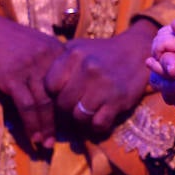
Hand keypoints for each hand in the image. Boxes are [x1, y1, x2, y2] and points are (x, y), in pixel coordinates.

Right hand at [0, 13, 64, 149]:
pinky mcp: (12, 79)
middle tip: (67, 139)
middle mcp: (47, 59)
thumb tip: (66, 88)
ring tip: (48, 144)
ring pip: (45, 103)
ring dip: (47, 127)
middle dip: (63, 119)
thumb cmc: (9, 41)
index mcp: (56, 50)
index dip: (74, 102)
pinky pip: (26, 106)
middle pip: (61, 94)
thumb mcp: (38, 44)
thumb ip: (52, 62)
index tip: (76, 120)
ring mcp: (30, 69)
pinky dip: (32, 124)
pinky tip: (34, 137)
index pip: (73, 80)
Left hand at [43, 18, 156, 134]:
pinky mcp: (118, 101)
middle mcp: (88, 69)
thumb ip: (58, 62)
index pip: (49, 86)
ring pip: (79, 117)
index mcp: (74, 55)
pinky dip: (97, 126)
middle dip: (66, 109)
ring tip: (86, 112)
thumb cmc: (101, 53)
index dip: (53, 94)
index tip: (61, 94)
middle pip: (63, 104)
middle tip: (74, 106)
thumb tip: (36, 84)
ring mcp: (104, 86)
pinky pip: (98, 125)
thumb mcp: (78, 48)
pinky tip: (100, 116)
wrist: (137, 52)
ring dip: (81, 119)